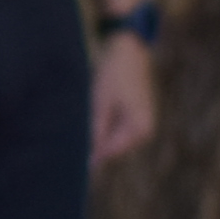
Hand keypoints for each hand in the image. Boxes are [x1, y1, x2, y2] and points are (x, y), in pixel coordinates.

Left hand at [90, 29, 158, 164]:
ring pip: (116, 140)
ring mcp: (143, 121)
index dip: (94, 159)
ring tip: (80, 138)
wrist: (128, 49)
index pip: (112, 151)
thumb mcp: (100, 103)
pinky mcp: (137, 115)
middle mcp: (146, 128)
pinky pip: (119, 129)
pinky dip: (106, 129)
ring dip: (101, 140)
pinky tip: (92, 126)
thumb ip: (97, 130)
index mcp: (139, 127)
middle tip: (73, 156)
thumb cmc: (113, 74)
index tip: (78, 169)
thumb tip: (92, 155)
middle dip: (97, 150)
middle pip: (115, 148)